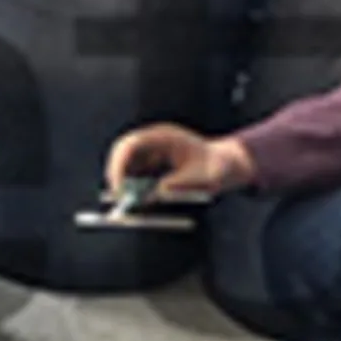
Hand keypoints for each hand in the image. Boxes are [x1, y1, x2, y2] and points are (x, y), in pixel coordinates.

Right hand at [102, 124, 254, 203]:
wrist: (225, 165)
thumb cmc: (217, 169)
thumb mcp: (202, 179)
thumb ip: (180, 184)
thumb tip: (156, 193)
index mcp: (164, 137)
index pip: (131, 145)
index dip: (120, 166)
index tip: (119, 189)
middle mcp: (153, 140)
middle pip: (121, 152)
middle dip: (116, 175)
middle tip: (118, 200)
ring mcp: (151, 151)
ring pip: (125, 164)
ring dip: (124, 182)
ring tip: (130, 203)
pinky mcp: (151, 163)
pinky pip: (134, 175)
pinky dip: (132, 188)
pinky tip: (139, 201)